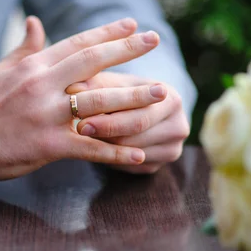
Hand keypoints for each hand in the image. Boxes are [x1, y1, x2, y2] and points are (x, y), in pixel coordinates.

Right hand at [0, 16, 165, 180]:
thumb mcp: (0, 71)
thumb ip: (25, 48)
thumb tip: (37, 22)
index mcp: (34, 66)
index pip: (76, 43)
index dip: (106, 33)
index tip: (131, 24)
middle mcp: (43, 85)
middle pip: (92, 62)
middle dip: (126, 49)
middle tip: (154, 39)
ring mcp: (47, 115)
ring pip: (98, 103)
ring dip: (133, 98)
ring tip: (160, 93)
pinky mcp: (49, 145)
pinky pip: (90, 147)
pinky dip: (116, 151)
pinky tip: (139, 154)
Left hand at [66, 72, 189, 173]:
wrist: (135, 109)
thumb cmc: (119, 91)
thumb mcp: (111, 83)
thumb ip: (94, 85)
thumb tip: (72, 88)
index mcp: (172, 100)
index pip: (138, 114)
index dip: (108, 118)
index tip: (81, 118)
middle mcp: (179, 126)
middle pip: (137, 136)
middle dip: (106, 132)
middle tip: (79, 129)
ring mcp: (172, 149)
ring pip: (132, 154)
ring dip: (106, 146)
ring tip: (85, 135)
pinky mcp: (159, 166)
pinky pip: (130, 167)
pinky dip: (112, 158)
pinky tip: (99, 147)